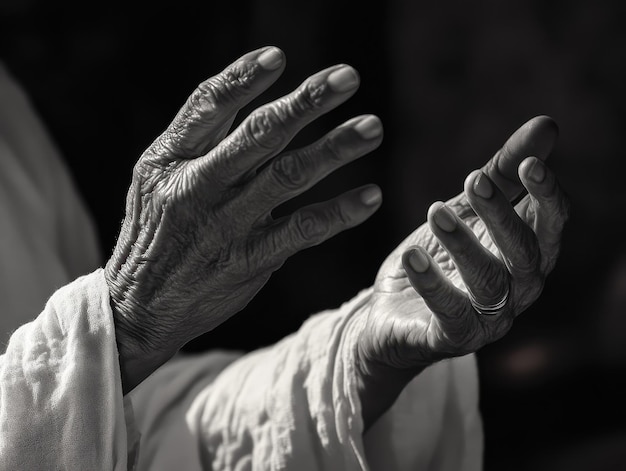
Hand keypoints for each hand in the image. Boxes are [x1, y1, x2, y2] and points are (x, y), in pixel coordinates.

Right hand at [105, 47, 383, 392]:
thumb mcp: (154, 181)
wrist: (137, 307)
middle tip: (348, 78)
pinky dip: (338, 213)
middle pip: (258, 135)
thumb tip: (248, 100)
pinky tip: (369, 197)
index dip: (242, 78)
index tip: (279, 57)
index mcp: (169, 160)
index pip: (206, 106)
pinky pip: (301, 231)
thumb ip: (198, 145)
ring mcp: (224, 225)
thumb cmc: (154, 234)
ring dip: (334, 149)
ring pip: (287, 177)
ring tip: (372, 128)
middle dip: (305, 103)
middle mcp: (197, 187)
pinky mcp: (248, 260)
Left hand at [353, 116, 569, 427]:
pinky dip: (433, 285)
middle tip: (471, 179)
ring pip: (490, 284)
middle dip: (501, 216)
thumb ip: (502, 174)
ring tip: (434, 211)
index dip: (546, 196)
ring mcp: (487, 319)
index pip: (551, 226)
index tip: (529, 165)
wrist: (393, 311)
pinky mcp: (450, 338)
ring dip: (464, 245)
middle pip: (524, 255)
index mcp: (525, 255)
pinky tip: (411, 256)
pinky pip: (450, 315)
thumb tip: (548, 124)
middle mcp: (517, 291)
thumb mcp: (466, 211)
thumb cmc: (440, 258)